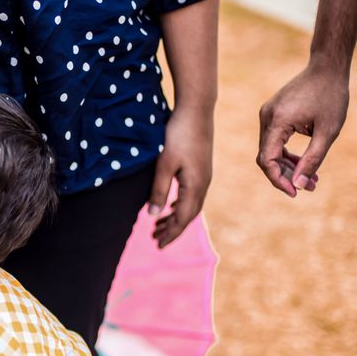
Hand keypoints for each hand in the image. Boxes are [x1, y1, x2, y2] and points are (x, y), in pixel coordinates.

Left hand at [148, 108, 213, 248]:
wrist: (197, 110)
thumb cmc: (178, 135)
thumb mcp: (164, 164)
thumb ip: (158, 190)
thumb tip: (152, 216)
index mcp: (195, 186)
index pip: (183, 218)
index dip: (171, 233)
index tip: (158, 245)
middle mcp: (203, 184)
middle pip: (188, 215)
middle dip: (172, 229)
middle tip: (155, 239)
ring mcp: (204, 176)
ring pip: (190, 205)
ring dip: (175, 217)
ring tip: (158, 226)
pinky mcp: (201, 168)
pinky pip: (191, 195)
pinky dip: (180, 205)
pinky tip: (170, 206)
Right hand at [257, 63, 346, 195]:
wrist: (328, 68)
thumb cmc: (331, 96)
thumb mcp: (328, 132)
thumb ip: (313, 160)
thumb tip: (300, 185)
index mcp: (276, 121)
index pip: (267, 160)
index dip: (278, 179)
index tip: (295, 193)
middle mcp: (266, 118)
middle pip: (267, 157)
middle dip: (286, 175)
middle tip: (310, 187)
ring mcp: (268, 114)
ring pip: (270, 150)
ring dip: (288, 166)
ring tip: (311, 178)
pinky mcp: (273, 113)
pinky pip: (275, 140)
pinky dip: (286, 153)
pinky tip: (303, 161)